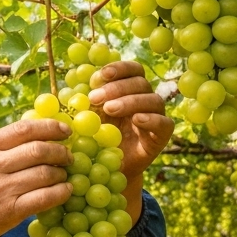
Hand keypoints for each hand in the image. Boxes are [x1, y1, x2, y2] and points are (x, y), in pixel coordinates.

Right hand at [0, 119, 73, 236]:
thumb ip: (1, 145)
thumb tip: (39, 132)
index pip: (24, 129)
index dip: (50, 127)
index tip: (65, 131)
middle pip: (38, 150)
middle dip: (60, 152)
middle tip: (68, 156)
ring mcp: (1, 189)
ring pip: (45, 174)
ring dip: (62, 173)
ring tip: (63, 175)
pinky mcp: (10, 211)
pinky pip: (44, 198)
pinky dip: (61, 192)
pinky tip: (65, 190)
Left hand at [88, 60, 172, 179]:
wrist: (108, 168)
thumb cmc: (97, 138)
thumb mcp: (87, 117)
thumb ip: (84, 100)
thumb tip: (71, 81)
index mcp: (130, 90)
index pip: (133, 70)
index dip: (120, 68)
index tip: (101, 75)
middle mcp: (145, 99)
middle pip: (140, 83)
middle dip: (117, 87)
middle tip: (95, 97)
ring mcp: (156, 116)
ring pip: (153, 100)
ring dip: (130, 101)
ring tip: (109, 109)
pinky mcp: (162, 136)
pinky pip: (164, 123)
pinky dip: (152, 119)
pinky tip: (137, 119)